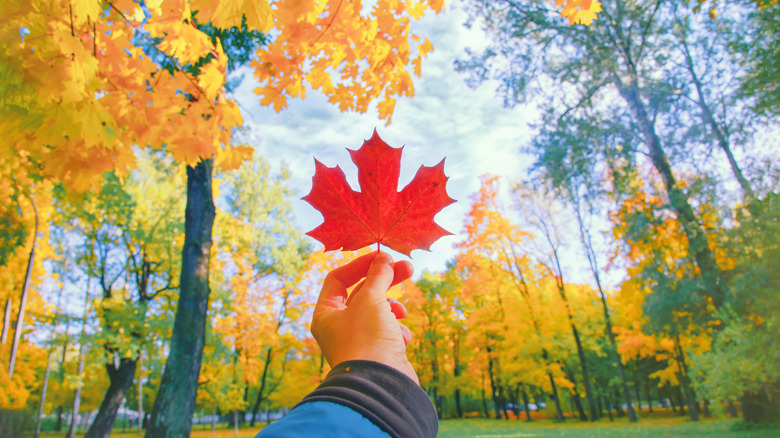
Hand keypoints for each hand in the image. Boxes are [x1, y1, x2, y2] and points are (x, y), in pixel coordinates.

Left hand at [310, 251, 417, 383]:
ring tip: (401, 313)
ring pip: (378, 312)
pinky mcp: (377, 353)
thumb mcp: (371, 299)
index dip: (360, 265)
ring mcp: (358, 341)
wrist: (380, 384)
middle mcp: (338, 327)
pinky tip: (400, 339)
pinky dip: (397, 332)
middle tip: (408, 267)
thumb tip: (384, 259)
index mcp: (326, 314)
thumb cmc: (366, 339)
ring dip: (392, 308)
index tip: (383, 256)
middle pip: (362, 293)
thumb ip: (378, 275)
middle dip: (385, 280)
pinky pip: (388, 333)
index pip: (338, 279)